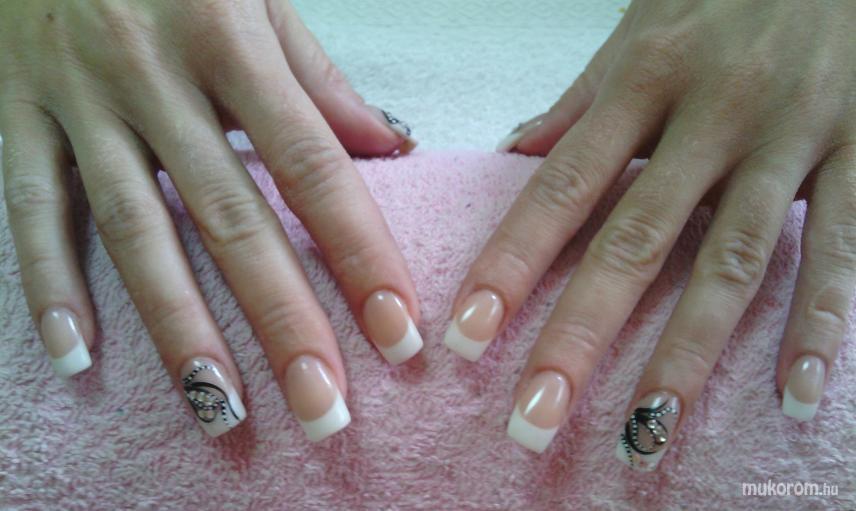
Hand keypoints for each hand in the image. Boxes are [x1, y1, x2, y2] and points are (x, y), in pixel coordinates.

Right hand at [1, 0, 421, 438]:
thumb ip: (319, 80)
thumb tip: (390, 147)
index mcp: (228, 39)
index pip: (311, 165)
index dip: (359, 251)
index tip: (397, 330)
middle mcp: (153, 75)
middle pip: (231, 217)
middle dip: (282, 321)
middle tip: (323, 406)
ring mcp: (78, 99)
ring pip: (134, 229)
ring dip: (180, 328)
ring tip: (222, 408)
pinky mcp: (15, 113)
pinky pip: (30, 208)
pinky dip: (51, 284)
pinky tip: (80, 357)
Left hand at [447, 0, 855, 466]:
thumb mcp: (641, 32)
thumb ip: (582, 103)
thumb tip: (514, 155)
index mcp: (643, 80)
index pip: (561, 190)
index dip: (511, 267)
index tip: (467, 338)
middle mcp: (712, 114)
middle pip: (635, 242)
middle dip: (581, 336)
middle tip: (536, 416)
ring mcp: (791, 137)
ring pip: (733, 260)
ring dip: (688, 352)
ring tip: (646, 429)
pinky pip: (841, 247)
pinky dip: (822, 322)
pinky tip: (795, 392)